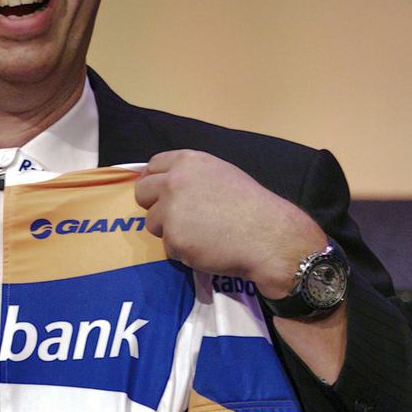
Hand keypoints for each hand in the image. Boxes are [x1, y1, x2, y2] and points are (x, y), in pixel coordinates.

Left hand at [134, 151, 325, 296]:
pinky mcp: (173, 238)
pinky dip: (183, 250)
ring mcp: (170, 210)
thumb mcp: (221, 175)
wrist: (270, 237)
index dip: (154, 181)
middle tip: (175, 217)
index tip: (159, 193)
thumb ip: (191, 177)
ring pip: (153, 222)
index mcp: (188, 161)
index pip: (152, 166)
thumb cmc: (251, 206)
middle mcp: (174, 181)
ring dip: (170, 230)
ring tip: (201, 233)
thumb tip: (167, 184)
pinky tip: (207, 247)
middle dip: (154, 205)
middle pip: (142, 193)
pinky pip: (168, 246)